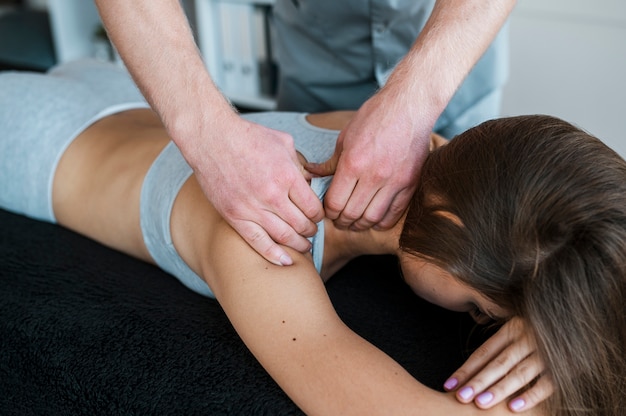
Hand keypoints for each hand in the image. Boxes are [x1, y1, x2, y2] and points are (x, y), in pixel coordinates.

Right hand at [189, 113, 323, 265]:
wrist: (211, 138)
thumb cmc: (248, 137)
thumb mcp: (284, 143)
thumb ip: (299, 166)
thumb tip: (309, 184)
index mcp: (287, 176)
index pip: (313, 207)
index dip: (319, 215)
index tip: (318, 215)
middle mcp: (271, 195)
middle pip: (301, 224)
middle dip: (311, 230)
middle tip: (312, 231)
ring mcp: (252, 208)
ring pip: (283, 236)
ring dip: (298, 244)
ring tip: (303, 246)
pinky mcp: (235, 216)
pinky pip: (257, 242)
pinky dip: (273, 255)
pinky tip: (285, 261)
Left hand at [306, 89, 430, 230]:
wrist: (409, 106)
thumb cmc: (375, 117)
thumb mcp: (345, 137)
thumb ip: (330, 163)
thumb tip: (311, 174)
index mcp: (353, 163)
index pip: (334, 202)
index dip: (328, 212)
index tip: (327, 212)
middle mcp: (374, 176)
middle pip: (351, 214)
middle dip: (341, 221)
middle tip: (338, 220)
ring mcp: (394, 182)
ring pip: (372, 218)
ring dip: (359, 225)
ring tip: (354, 223)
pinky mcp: (410, 184)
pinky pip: (393, 214)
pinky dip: (381, 222)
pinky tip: (373, 220)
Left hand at [444, 317, 553, 411]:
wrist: (575, 319)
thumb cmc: (537, 328)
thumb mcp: (516, 329)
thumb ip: (497, 346)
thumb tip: (468, 371)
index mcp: (511, 328)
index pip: (484, 352)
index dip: (466, 369)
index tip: (449, 385)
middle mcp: (527, 338)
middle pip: (499, 363)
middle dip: (478, 381)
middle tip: (461, 398)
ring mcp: (545, 352)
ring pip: (519, 373)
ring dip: (500, 389)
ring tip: (481, 403)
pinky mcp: (563, 366)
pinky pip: (547, 383)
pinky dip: (531, 396)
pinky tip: (515, 407)